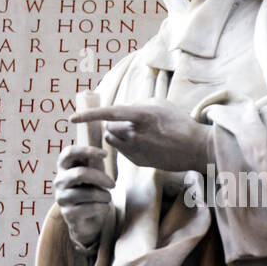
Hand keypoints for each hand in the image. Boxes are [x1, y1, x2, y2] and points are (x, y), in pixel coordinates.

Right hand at [54, 144, 112, 247]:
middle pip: (80, 173)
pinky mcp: (67, 214)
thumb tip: (101, 128)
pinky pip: (90, 208)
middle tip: (113, 184)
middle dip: (101, 178)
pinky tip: (103, 207)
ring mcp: (61, 198)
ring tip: (107, 198)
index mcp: (64, 166)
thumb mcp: (95, 170)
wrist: (88, 218)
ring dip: (104, 196)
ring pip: (88, 193)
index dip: (86, 151)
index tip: (105, 154)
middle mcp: (59, 180)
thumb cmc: (92, 188)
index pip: (68, 152)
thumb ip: (95, 156)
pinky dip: (102, 207)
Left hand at [70, 100, 214, 172]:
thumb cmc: (179, 122)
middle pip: (109, 127)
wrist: (195, 148)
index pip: (108, 114)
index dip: (88, 116)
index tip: (71, 119)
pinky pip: (121, 150)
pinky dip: (126, 145)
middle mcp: (135, 134)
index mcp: (141, 116)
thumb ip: (136, 104)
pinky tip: (143, 143)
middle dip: (112, 123)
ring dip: (117, 134)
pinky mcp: (138, 161)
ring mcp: (136, 150)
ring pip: (112, 139)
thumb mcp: (159, 104)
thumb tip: (121, 109)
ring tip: (135, 132)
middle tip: (127, 121)